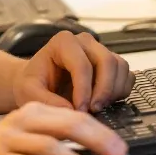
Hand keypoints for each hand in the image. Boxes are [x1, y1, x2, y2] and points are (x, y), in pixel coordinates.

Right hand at [0, 102, 127, 154]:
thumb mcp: (32, 140)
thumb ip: (59, 140)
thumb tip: (99, 152)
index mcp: (34, 113)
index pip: (75, 116)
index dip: (101, 131)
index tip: (120, 147)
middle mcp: (23, 122)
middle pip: (65, 125)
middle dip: (95, 140)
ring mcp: (9, 140)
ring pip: (46, 145)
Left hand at [13, 31, 133, 112]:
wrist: (38, 83)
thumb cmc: (33, 83)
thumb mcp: (28, 92)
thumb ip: (46, 101)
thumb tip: (72, 111)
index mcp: (63, 42)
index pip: (81, 64)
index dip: (84, 90)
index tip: (80, 110)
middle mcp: (84, 42)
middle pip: (107, 61)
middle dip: (103, 90)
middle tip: (94, 110)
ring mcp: (99, 51)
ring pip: (120, 67)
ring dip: (114, 91)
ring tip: (97, 107)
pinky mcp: (110, 65)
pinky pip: (127, 75)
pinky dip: (121, 91)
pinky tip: (106, 102)